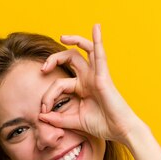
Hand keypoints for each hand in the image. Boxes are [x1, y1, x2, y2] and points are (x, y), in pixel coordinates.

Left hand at [38, 24, 143, 143]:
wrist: (119, 131)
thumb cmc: (101, 125)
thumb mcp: (73, 121)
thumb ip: (57, 119)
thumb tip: (40, 116)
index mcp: (81, 88)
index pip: (59, 83)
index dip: (48, 95)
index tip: (43, 110)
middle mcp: (88, 78)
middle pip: (70, 59)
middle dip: (54, 59)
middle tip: (43, 69)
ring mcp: (96, 75)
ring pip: (85, 50)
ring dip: (75, 40)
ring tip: (63, 36)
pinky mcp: (103, 76)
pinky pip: (100, 55)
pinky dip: (98, 40)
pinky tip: (96, 28)